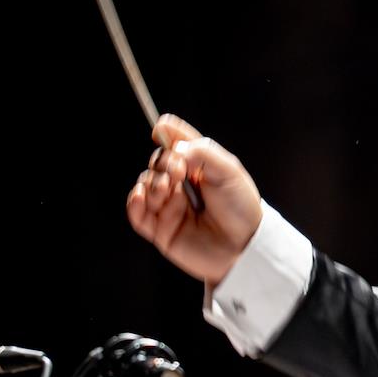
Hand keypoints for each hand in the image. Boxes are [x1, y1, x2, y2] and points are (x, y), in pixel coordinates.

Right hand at [126, 114, 263, 284]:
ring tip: (168, 190)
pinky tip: (141, 196)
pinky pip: (137, 213)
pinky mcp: (161, 229)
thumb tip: (175, 147)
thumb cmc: (241, 209)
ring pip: (145, 185)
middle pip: (158, 163)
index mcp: (201, 169)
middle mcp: (183, 186)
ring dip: (151, 183)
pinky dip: (134, 202)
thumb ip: (203, 152)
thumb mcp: (229, 172)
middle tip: (178, 171)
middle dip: (162, 163)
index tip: (160, 128)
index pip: (178, 145)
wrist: (243, 247)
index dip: (167, 134)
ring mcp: (171, 207)